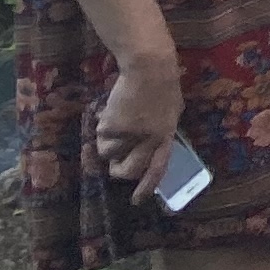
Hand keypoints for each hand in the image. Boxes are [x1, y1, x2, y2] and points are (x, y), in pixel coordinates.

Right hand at [92, 52, 183, 191]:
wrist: (149, 68)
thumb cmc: (162, 85)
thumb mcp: (170, 111)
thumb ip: (161, 130)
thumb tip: (152, 146)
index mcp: (166, 136)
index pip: (158, 168)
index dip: (146, 186)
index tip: (137, 201)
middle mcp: (149, 140)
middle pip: (128, 171)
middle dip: (118, 170)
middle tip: (114, 162)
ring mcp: (130, 134)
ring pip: (108, 154)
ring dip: (108, 142)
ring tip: (117, 122)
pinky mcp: (112, 127)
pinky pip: (99, 137)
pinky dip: (101, 127)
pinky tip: (112, 111)